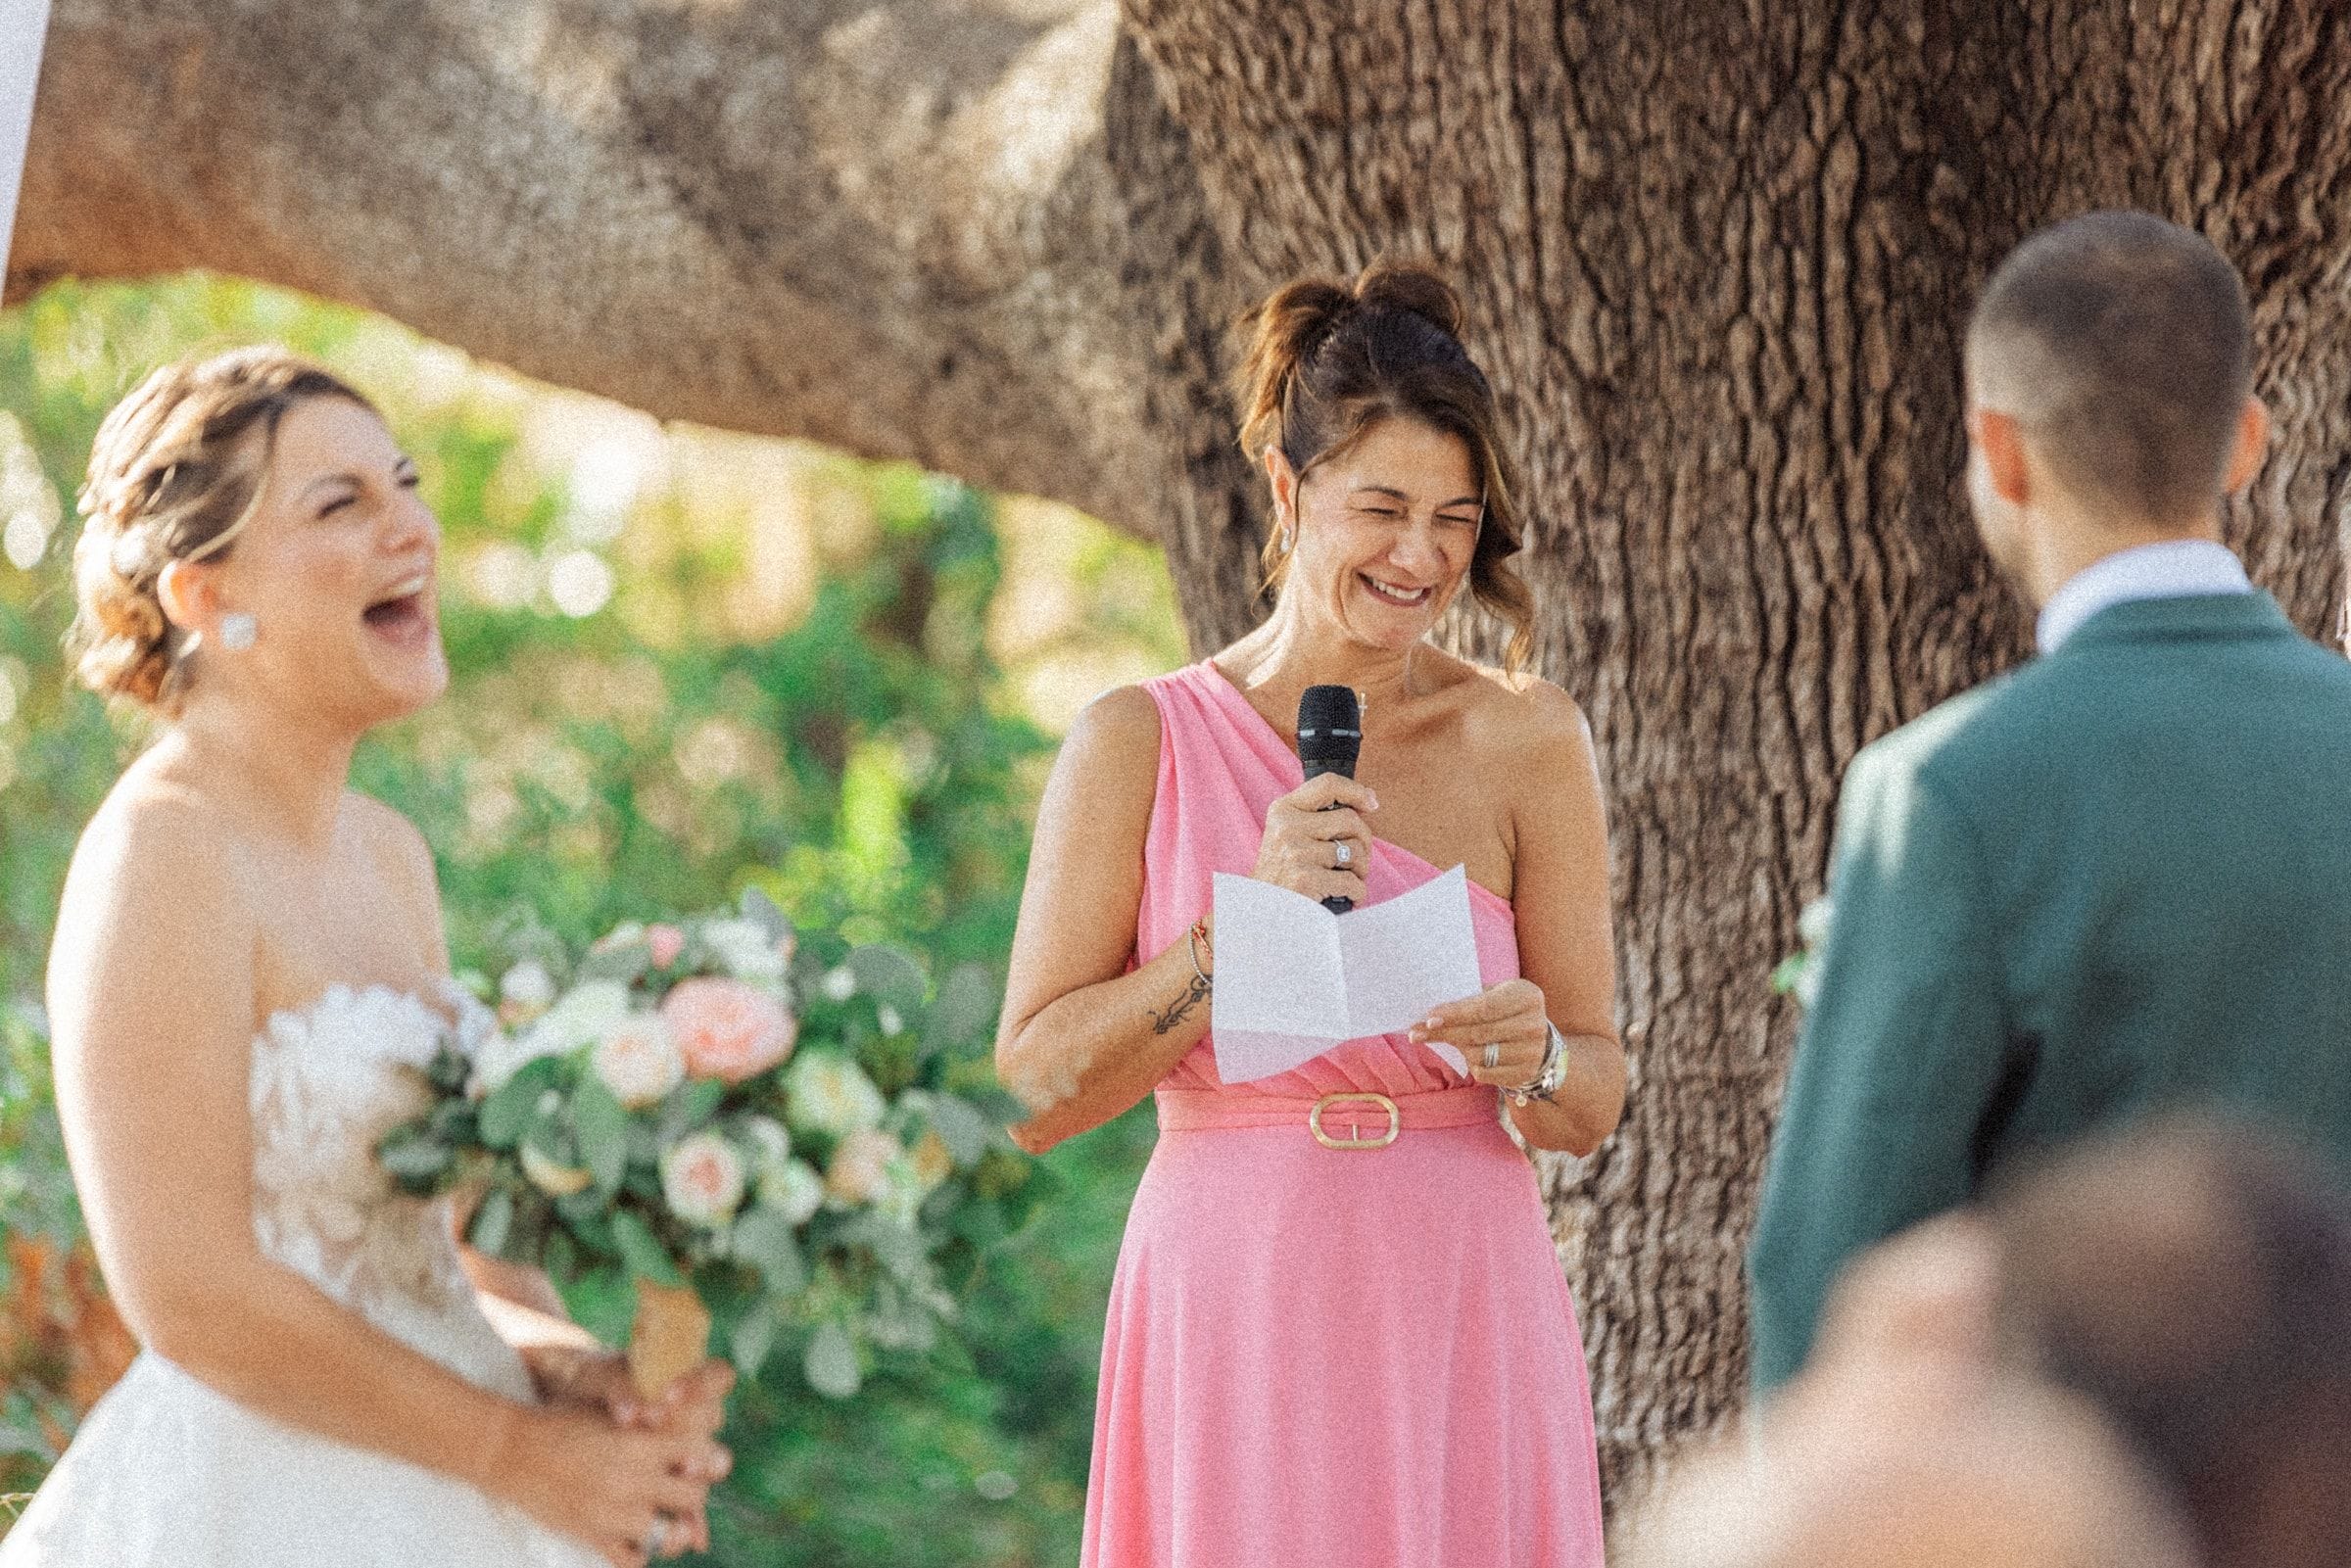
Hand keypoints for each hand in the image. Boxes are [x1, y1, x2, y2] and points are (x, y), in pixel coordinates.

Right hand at [495, 1401, 731, 1565]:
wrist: (511, 1449)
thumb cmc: (561, 1423)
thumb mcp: (609, 1414)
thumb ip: (646, 1425)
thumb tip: (676, 1430)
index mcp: (640, 1443)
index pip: (700, 1454)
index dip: (706, 1459)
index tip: (699, 1460)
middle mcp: (633, 1479)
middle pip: (694, 1498)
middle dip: (693, 1495)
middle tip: (680, 1491)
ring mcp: (613, 1512)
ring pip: (668, 1534)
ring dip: (669, 1527)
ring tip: (660, 1517)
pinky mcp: (591, 1535)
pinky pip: (633, 1560)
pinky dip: (639, 1554)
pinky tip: (634, 1540)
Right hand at [1253, 772, 1377, 906]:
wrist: (1260, 913)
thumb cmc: (1282, 874)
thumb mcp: (1288, 834)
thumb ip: (1317, 816)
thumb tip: (1367, 800)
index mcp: (1284, 809)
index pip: (1328, 784)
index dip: (1356, 791)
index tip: (1371, 803)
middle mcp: (1288, 826)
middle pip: (1351, 820)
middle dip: (1364, 842)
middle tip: (1356, 860)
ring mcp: (1296, 852)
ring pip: (1356, 851)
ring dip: (1360, 869)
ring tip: (1347, 879)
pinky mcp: (1306, 879)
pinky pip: (1352, 881)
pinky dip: (1357, 892)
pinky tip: (1347, 896)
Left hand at [1409, 978, 1550, 1089]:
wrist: (1537, 1036)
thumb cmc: (1505, 1009)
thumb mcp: (1496, 994)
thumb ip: (1471, 999)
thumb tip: (1431, 1013)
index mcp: (1527, 997)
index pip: (1485, 1008)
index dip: (1455, 1014)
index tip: (1429, 1019)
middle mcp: (1534, 1025)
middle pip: (1479, 1033)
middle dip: (1445, 1033)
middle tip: (1416, 1034)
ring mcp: (1532, 1052)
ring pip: (1480, 1055)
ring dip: (1455, 1048)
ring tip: (1441, 1040)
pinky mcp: (1525, 1073)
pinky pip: (1485, 1073)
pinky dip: (1470, 1064)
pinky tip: (1466, 1055)